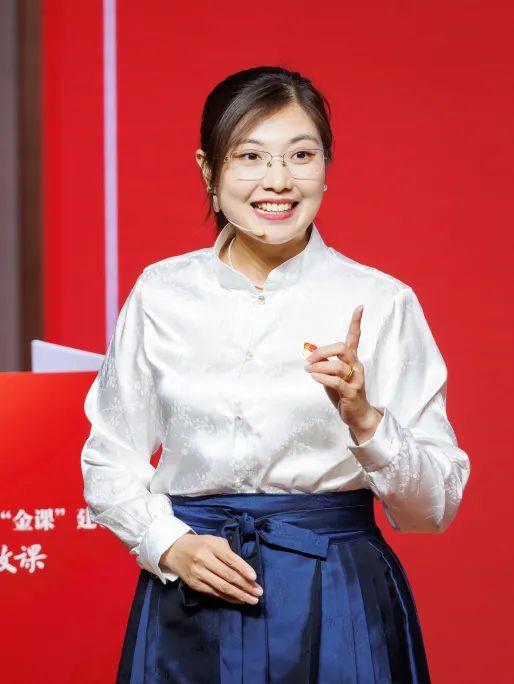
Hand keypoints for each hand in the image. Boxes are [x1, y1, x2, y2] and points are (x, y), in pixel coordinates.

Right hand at [159, 532, 263, 604]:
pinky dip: (229, 598)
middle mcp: (204, 560)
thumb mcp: (215, 541)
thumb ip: (228, 553)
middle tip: (258, 592)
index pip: (230, 559)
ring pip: (222, 587)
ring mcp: (198, 574)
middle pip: (228, 576)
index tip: (255, 578)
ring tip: (252, 600)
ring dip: (239, 595)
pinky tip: (239, 600)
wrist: (176, 551)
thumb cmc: (201, 544)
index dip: (243, 569)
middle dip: (245, 586)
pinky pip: (215, 593)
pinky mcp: (195, 585)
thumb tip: (245, 570)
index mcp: (211, 546)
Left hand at [303, 304, 382, 442]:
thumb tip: (311, 354)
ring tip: (308, 370)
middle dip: (323, 351)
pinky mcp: (352, 392)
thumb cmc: (345, 394)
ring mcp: (356, 379)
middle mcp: (357, 366)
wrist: (359, 416)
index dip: (356, 322)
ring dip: (319, 366)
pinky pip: (336, 381)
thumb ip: (325, 365)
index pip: (355, 338)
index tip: (360, 307)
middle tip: (309, 359)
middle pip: (342, 348)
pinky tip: (314, 377)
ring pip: (337, 365)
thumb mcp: (332, 377)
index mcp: (353, 360)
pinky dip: (322, 377)